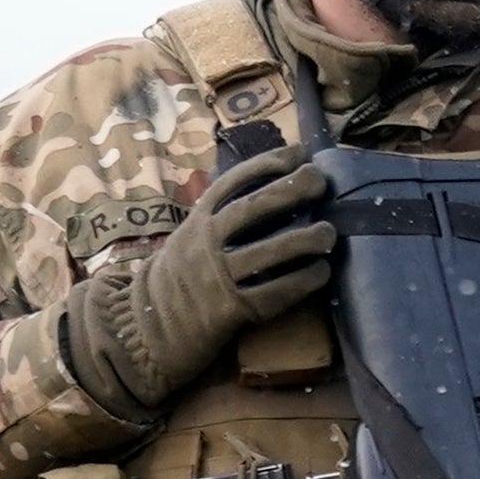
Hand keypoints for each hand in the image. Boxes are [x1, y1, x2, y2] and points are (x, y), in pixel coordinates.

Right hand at [71, 145, 331, 413]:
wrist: (150, 325)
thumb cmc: (187, 273)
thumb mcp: (194, 235)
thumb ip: (225, 214)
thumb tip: (279, 184)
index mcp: (198, 219)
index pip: (232, 183)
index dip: (266, 165)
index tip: (299, 153)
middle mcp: (205, 243)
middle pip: (250, 210)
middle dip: (288, 191)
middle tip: (320, 180)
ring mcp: (217, 277)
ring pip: (265, 253)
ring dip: (302, 240)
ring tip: (329, 232)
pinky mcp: (230, 311)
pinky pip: (272, 294)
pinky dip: (301, 282)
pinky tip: (321, 272)